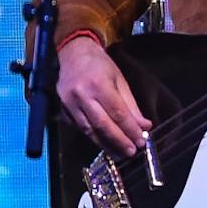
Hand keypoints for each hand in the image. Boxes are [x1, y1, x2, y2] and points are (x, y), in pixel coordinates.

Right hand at [57, 35, 150, 155]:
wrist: (72, 53)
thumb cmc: (100, 65)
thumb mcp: (120, 80)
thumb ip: (131, 105)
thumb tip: (144, 126)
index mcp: (99, 85)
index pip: (118, 114)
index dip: (130, 130)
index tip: (141, 141)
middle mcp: (81, 96)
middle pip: (102, 125)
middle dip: (119, 141)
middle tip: (131, 152)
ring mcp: (69, 103)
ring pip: (89, 130)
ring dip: (105, 144)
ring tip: (119, 154)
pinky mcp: (62, 108)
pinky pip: (79, 127)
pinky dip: (93, 137)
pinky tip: (104, 144)